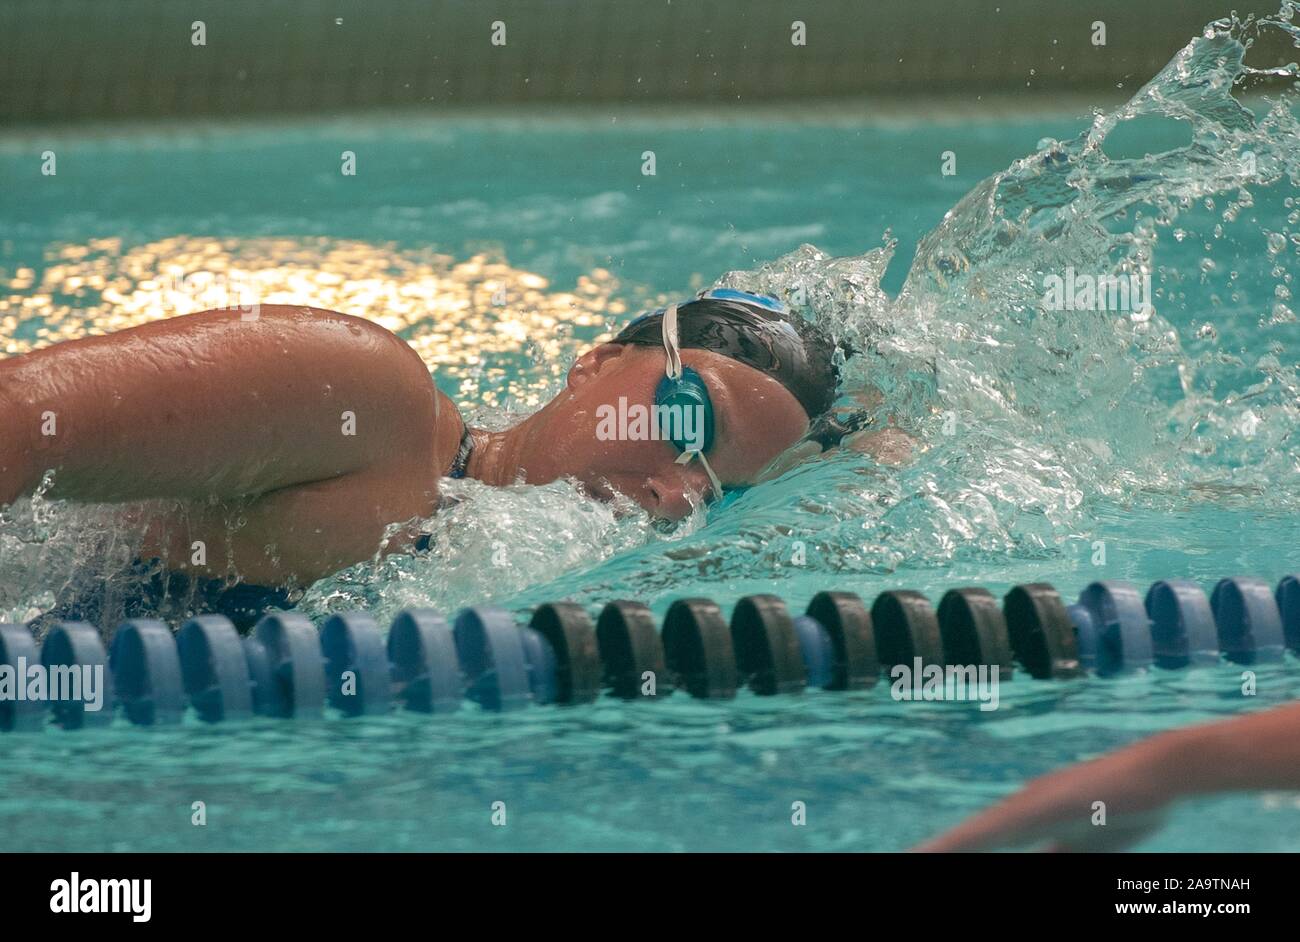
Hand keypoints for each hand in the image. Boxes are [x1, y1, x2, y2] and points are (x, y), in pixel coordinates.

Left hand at [913, 732, 1182, 851]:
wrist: (1161, 772)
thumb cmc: (1128, 805)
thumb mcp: (1087, 844)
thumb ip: (1061, 854)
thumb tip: (1046, 860)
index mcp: (1029, 819)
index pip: (980, 841)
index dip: (950, 852)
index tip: (918, 861)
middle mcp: (1022, 807)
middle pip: (969, 838)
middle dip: (937, 852)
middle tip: (904, 861)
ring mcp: (1032, 803)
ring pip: (976, 833)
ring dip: (943, 847)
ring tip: (912, 857)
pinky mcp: (1045, 805)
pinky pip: (1004, 828)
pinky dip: (975, 838)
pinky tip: (952, 845)